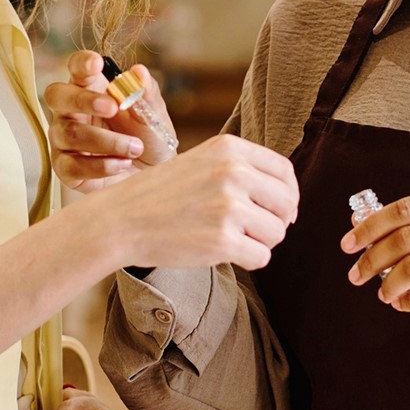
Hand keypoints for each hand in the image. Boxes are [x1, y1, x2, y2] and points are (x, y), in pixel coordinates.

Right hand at [45, 51, 175, 192]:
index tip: (96, 63)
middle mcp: (70, 111)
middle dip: (83, 99)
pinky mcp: (66, 168)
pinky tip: (122, 163)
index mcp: (90, 87)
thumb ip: (146, 93)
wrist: (153, 174)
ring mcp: (64, 139)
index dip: (82, 63)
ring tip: (135, 147)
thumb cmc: (147, 138)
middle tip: (112, 107)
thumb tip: (139, 72)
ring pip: (70, 134)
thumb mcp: (153, 114)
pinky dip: (102, 165)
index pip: (76, 67)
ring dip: (107, 141)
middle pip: (56, 96)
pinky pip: (72, 166)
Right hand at [89, 134, 298, 270]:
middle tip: (252, 230)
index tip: (277, 210)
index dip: (287, 194)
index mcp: (231, 148)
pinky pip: (262, 257)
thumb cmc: (162, 195)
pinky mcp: (222, 240)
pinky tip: (224, 252)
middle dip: (276, 221)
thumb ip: (242, 170)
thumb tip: (289, 202)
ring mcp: (229, 207)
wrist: (120, 220)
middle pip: (287, 204)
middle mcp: (234, 172)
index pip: (284, 172)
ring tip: (230, 238)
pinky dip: (248, 260)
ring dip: (260, 242)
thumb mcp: (203, 162)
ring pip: (276, 233)